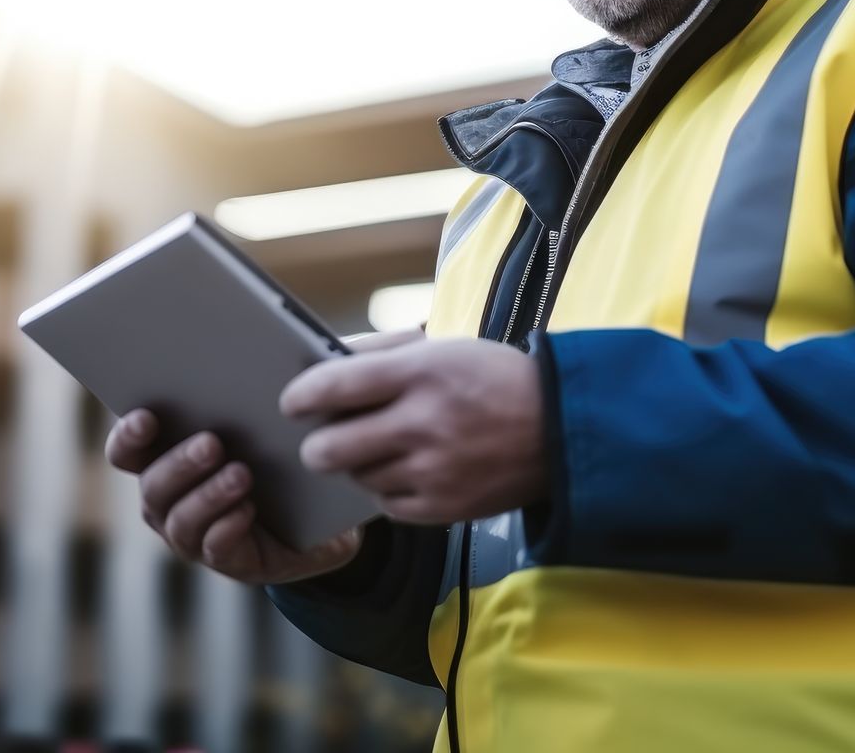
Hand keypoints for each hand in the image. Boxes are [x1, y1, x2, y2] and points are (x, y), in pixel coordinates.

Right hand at [100, 329, 420, 583]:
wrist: (335, 512)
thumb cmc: (300, 443)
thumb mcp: (308, 404)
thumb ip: (326, 365)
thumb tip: (394, 327)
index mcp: (175, 449)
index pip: (131, 444)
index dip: (129, 431)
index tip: (148, 413)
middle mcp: (175, 492)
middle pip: (148, 484)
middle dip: (175, 463)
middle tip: (213, 442)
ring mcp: (197, 530)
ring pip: (176, 520)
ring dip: (204, 496)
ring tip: (241, 475)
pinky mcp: (231, 559)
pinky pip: (214, 549)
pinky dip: (226, 528)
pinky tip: (248, 512)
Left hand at [279, 335, 547, 525]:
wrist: (563, 427)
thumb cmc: (495, 379)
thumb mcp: (443, 348)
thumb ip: (381, 353)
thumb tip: (325, 361)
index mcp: (421, 373)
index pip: (336, 385)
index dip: (301, 396)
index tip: (291, 402)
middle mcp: (423, 423)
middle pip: (330, 448)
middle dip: (316, 445)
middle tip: (320, 440)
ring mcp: (434, 470)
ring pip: (357, 478)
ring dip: (357, 466)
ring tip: (379, 449)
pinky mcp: (444, 507)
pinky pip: (387, 505)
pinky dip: (387, 489)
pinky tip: (404, 470)